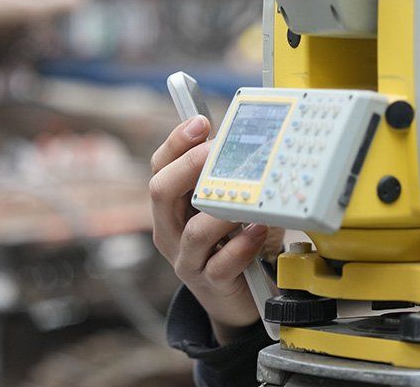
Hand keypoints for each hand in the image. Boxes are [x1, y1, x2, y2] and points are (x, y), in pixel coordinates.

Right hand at [148, 115, 280, 344]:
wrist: (240, 298)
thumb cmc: (238, 242)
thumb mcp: (232, 205)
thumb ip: (235, 177)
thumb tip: (255, 136)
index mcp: (173, 206)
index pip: (161, 167)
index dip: (176, 142)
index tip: (200, 122)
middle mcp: (171, 231)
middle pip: (161, 192)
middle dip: (188, 166)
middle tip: (215, 150)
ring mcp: (188, 259)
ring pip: (191, 232)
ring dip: (220, 211)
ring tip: (245, 198)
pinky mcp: (210, 283)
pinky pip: (221, 265)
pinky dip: (241, 246)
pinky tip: (259, 231)